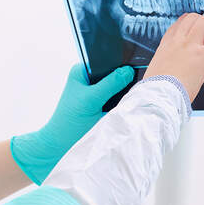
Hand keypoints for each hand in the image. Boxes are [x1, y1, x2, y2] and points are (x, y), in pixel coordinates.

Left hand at [10, 63, 134, 183]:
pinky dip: (124, 100)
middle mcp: (90, 79)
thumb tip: (129, 71)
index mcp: (82, 71)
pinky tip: (134, 99)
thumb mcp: (91, 100)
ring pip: (118, 84)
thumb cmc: (70, 122)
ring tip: (140, 87)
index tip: (137, 58)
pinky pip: (118, 97)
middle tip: (142, 74)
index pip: (105, 57)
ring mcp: (97, 92)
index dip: (119, 58)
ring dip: (126, 88)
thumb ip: (110, 84)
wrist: (61, 146)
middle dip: (124, 74)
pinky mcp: (104, 105)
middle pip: (113, 71)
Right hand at [142, 13, 203, 101]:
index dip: (191, 27)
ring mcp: (190, 46)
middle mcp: (177, 41)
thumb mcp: (155, 70)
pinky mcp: (203, 56)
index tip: (198, 36)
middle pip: (194, 17)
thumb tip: (172, 72)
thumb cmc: (156, 90)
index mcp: (166, 45)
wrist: (158, 96)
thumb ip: (167, 65)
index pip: (179, 24)